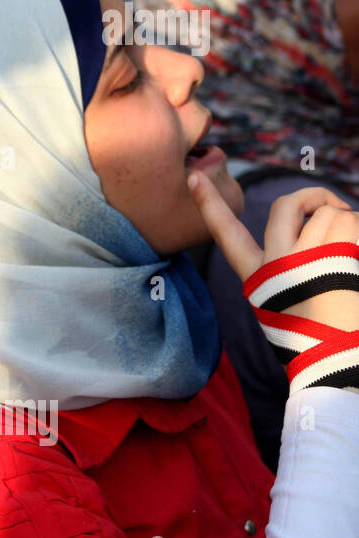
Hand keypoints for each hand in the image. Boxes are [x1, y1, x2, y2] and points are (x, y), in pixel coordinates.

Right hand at [189, 172, 358, 332]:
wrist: (339, 361)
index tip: (194, 176)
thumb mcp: (285, 299)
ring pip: (333, 213)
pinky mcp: (337, 258)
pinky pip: (354, 224)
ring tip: (353, 255)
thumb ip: (289, 262)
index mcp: (258, 276)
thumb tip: (318, 218)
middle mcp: (276, 264)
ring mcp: (307, 260)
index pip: (226, 233)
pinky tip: (358, 263)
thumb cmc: (315, 333)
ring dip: (351, 224)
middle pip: (288, 204)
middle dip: (316, 197)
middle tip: (335, 209)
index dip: (208, 203)